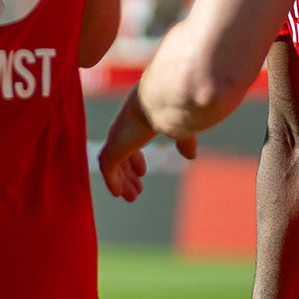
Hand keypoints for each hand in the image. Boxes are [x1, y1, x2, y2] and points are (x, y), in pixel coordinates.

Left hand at [98, 87, 195, 201]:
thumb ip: (185, 142)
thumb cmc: (172, 108)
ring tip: (131, 198)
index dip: (135, 159)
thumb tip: (191, 156)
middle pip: (121, 155)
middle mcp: (124, 128)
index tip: (141, 172)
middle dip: (127, 174)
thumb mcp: (181, 129)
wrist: (160, 100)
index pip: (131, 143)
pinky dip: (112, 181)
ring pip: (113, 164)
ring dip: (122, 182)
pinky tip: (119, 194)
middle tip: (136, 191)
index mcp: (137, 120)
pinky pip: (107, 168)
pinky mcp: (114, 147)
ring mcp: (117, 137)